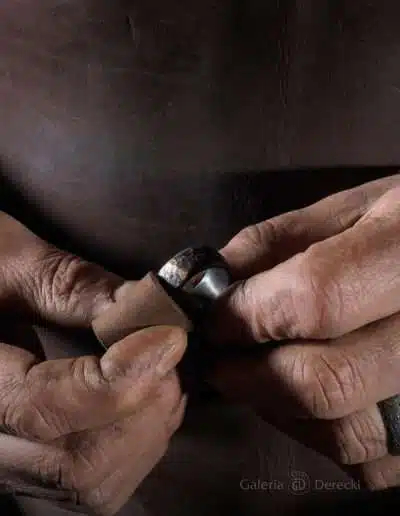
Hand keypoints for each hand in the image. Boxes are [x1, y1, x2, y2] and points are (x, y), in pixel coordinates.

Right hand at [0, 212, 186, 514]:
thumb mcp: (3, 257)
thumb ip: (71, 284)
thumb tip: (148, 306)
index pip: (43, 409)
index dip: (120, 379)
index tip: (168, 336)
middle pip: (75, 468)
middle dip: (141, 411)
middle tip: (167, 352)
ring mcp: (6, 460)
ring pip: (91, 486)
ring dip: (147, 431)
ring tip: (162, 372)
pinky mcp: (29, 460)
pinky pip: (94, 482)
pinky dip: (138, 446)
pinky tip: (147, 400)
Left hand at [212, 173, 399, 488]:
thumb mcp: (355, 207)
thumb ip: (279, 240)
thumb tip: (212, 285)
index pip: (315, 298)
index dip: (249, 316)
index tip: (215, 322)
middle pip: (327, 380)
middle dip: (252, 377)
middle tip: (224, 363)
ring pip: (348, 435)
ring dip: (283, 411)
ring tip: (266, 378)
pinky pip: (374, 465)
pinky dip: (325, 440)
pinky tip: (313, 403)